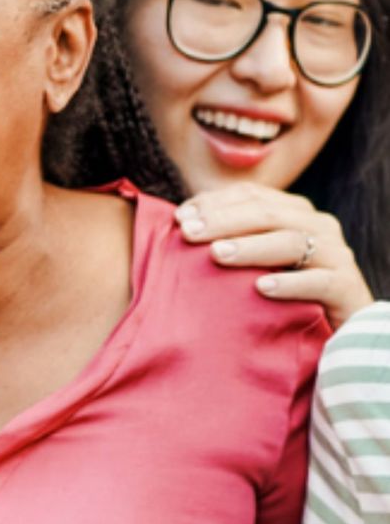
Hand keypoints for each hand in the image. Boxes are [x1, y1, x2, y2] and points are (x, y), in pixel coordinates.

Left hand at [176, 184, 373, 331]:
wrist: (341, 328)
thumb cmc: (286, 290)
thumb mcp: (257, 259)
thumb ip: (229, 238)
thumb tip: (179, 223)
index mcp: (294, 212)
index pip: (251, 196)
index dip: (214, 203)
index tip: (179, 218)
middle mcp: (317, 226)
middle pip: (268, 214)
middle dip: (224, 221)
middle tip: (188, 233)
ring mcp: (335, 254)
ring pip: (293, 242)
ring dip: (251, 247)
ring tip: (217, 254)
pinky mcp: (345, 287)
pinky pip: (318, 282)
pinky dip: (289, 283)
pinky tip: (261, 288)